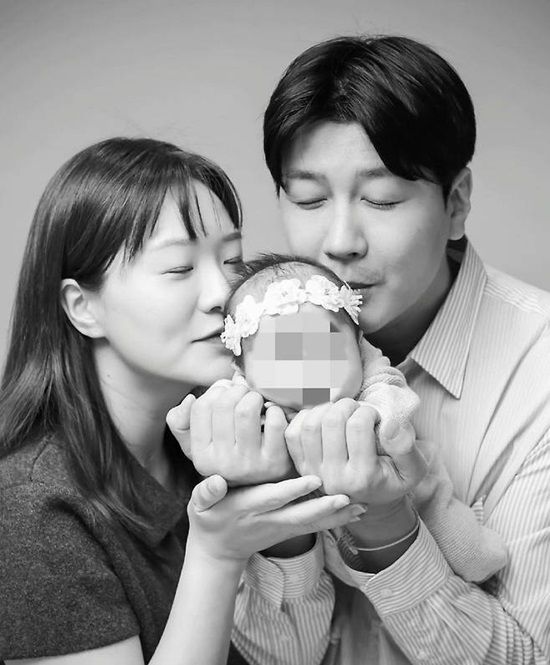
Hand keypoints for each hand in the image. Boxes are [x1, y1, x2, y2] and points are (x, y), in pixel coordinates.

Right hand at [167, 380, 293, 485]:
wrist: (266, 484)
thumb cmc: (230, 454)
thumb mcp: (199, 443)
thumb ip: (182, 421)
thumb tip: (190, 399)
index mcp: (201, 457)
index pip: (201, 407)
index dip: (216, 390)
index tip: (227, 391)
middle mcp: (223, 464)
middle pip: (225, 404)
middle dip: (237, 390)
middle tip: (245, 393)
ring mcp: (250, 464)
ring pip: (246, 410)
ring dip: (254, 397)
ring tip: (257, 401)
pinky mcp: (275, 461)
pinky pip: (273, 422)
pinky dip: (275, 410)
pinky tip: (272, 415)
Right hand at [187, 474, 364, 563]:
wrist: (218, 551)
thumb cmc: (208, 518)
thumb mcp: (198, 505)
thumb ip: (206, 492)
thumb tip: (216, 481)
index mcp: (248, 507)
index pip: (273, 498)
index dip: (292, 490)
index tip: (312, 480)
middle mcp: (269, 519)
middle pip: (300, 515)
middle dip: (324, 508)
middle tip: (347, 499)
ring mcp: (281, 528)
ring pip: (312, 523)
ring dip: (337, 516)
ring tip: (362, 507)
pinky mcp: (290, 530)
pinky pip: (315, 525)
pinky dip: (336, 520)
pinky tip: (357, 512)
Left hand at [284, 398, 427, 504]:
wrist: (369, 500)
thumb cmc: (392, 479)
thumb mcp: (413, 469)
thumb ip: (406, 447)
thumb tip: (389, 425)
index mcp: (362, 478)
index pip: (358, 426)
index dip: (368, 411)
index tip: (375, 416)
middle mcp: (333, 477)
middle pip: (332, 421)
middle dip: (347, 405)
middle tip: (358, 409)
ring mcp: (312, 472)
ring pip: (310, 425)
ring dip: (326, 408)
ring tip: (341, 412)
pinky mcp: (300, 466)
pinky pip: (292, 433)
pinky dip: (305, 418)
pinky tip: (323, 418)